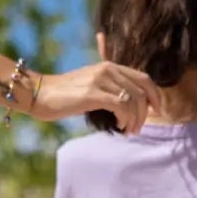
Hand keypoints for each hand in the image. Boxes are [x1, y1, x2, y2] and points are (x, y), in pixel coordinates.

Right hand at [33, 62, 157, 131]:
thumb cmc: (64, 95)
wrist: (39, 93)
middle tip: (137, 129)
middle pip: (142, 91)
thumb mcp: (91, 86)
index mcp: (109, 66)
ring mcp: (100, 80)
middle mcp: (107, 69)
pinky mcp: (92, 93)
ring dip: (136, 120)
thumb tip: (131, 105)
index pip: (143, 78)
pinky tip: (120, 126)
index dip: (155, 96)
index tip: (157, 111)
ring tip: (128, 131)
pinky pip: (122, 106)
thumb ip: (110, 90)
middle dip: (145, 114)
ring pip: (134, 100)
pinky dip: (126, 119)